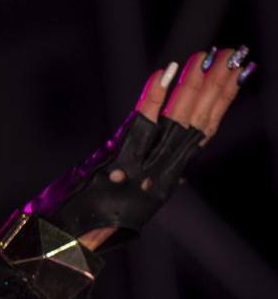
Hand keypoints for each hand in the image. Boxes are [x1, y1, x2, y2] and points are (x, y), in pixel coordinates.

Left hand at [34, 45, 252, 250]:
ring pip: (178, 121)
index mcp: (163, 181)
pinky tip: (168, 70)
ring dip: (195, 85)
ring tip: (210, 56)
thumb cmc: (86, 227)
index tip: (238, 75)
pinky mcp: (117, 165)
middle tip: (234, 54)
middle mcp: (159, 175)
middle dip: (217, 86)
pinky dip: (155, 97)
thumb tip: (180, 175)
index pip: (201, 134)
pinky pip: (140, 125)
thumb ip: (154, 186)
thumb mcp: (127, 210)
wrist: (59, 243)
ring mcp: (140, 169)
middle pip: (196, 121)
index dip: (221, 104)